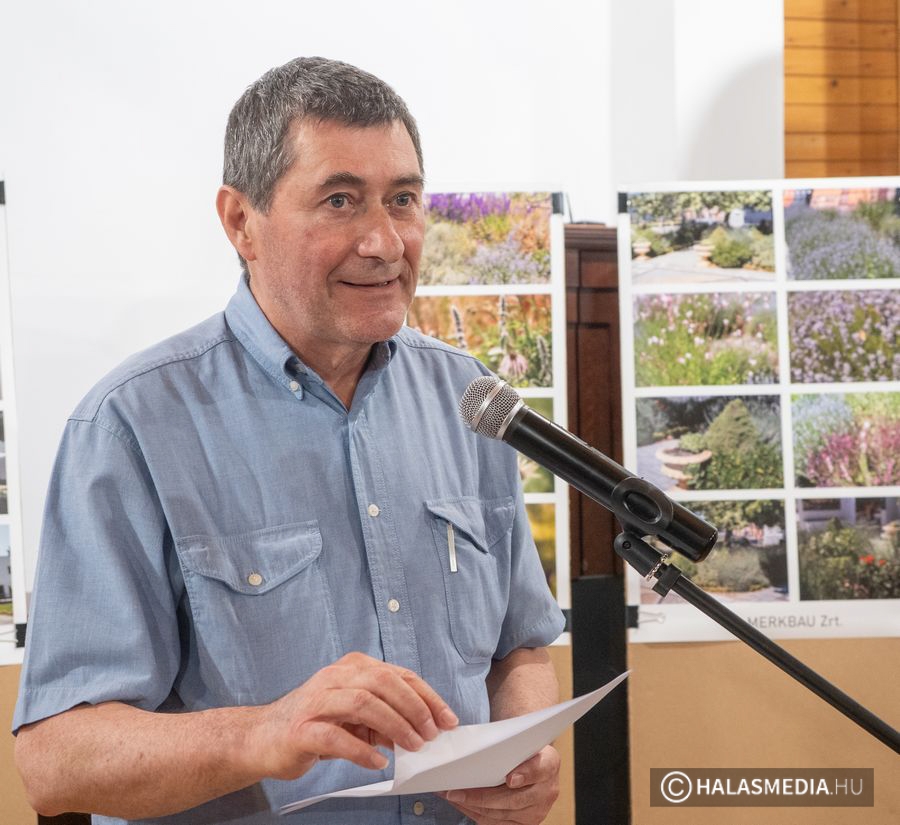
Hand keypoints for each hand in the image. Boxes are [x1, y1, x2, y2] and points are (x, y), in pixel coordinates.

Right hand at [248, 652, 457, 780]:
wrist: (262, 737)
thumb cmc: (314, 723)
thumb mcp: (355, 716)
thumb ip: (384, 717)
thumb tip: (422, 729)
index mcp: (352, 667)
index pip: (398, 675)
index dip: (427, 696)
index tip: (447, 718)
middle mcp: (335, 677)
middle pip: (384, 682)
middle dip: (414, 708)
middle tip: (431, 733)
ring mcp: (316, 700)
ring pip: (363, 703)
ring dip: (394, 725)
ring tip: (411, 746)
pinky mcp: (302, 728)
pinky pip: (337, 736)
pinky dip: (362, 750)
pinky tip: (378, 762)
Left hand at [439, 745, 559, 823]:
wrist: (535, 763)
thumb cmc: (523, 749)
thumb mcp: (522, 738)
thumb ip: (508, 743)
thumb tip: (479, 748)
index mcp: (549, 763)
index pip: (540, 768)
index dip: (526, 774)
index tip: (510, 779)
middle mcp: (548, 791)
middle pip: (514, 799)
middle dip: (481, 797)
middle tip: (457, 791)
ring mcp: (537, 811)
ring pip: (502, 814)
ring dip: (474, 807)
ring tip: (453, 796)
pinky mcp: (526, 824)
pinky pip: (498, 823)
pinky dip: (477, 814)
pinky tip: (463, 804)